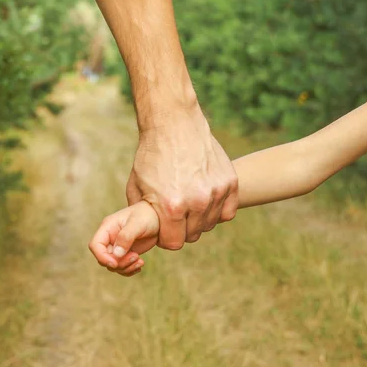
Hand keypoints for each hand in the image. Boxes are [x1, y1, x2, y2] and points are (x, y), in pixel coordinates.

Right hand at [88, 201, 159, 276]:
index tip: (115, 263)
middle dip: (119, 263)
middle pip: (104, 258)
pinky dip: (130, 269)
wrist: (158, 217)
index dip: (102, 257)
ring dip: (126, 267)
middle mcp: (109, 238)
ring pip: (113, 265)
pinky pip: (122, 267)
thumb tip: (116, 254)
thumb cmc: (146, 215)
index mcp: (107, 228)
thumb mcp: (137, 224)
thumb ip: (126, 237)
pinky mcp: (125, 253)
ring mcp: (117, 247)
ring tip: (140, 261)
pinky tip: (140, 264)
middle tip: (136, 257)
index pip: (95, 245)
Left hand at [126, 108, 237, 249]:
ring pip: (210, 224)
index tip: (164, 227)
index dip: (166, 237)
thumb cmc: (152, 155)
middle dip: (182, 229)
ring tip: (188, 203)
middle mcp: (197, 201)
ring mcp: (216, 191)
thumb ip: (140, 216)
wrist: (173, 123)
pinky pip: (227, 212)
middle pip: (193, 235)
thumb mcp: (136, 187)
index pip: (174, 243)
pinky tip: (205, 200)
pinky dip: (218, 210)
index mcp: (171, 206)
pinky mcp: (230, 182)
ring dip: (199, 219)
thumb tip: (142, 236)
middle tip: (176, 214)